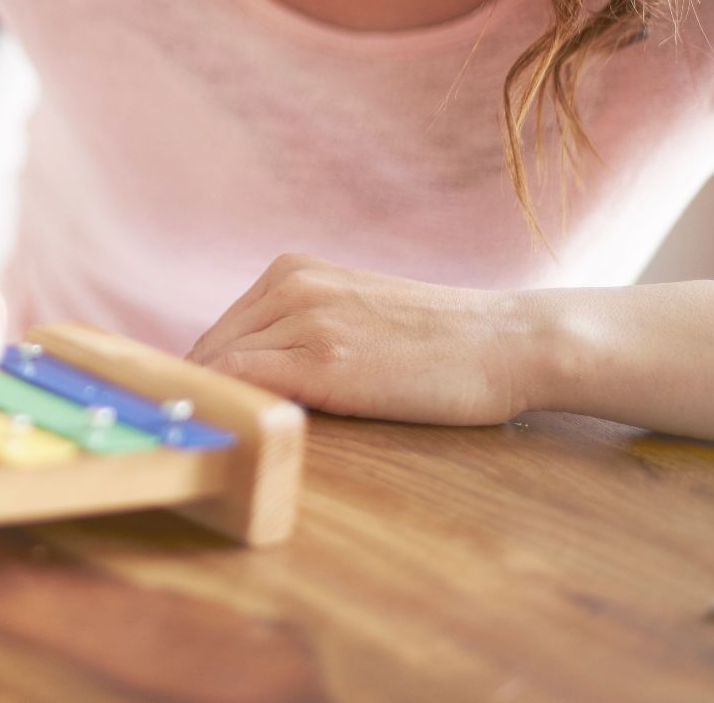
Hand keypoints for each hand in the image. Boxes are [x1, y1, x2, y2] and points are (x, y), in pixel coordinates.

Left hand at [186, 253, 535, 425]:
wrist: (508, 342)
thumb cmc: (439, 342)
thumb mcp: (353, 314)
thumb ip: (300, 329)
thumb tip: (245, 375)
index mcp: (293, 271)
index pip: (220, 332)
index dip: (208, 377)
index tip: (207, 414)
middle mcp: (290, 286)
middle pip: (210, 348)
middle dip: (205, 392)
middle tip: (210, 438)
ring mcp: (304, 319)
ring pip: (219, 364)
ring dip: (216, 403)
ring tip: (224, 443)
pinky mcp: (322, 361)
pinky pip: (241, 381)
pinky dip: (229, 406)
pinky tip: (239, 434)